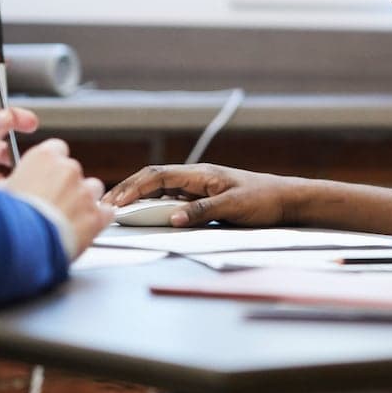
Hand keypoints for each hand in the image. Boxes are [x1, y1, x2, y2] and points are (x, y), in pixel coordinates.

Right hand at [1, 139, 110, 256]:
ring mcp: (85, 191)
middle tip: (52, 205)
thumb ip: (9, 185)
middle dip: (66, 187)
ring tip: (67, 219)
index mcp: (43, 158)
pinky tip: (84, 229)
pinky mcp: (97, 215)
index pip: (56, 149)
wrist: (24, 245)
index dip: (52, 166)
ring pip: (93, 190)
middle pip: (74, 172)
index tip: (46, 176)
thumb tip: (6, 188)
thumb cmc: (7, 219)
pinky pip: (106, 212)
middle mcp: (68, 170)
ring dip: (83, 201)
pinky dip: (98, 220)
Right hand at [101, 163, 307, 227]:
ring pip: (161, 187)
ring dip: (139, 196)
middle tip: (106, 205)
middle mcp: (196, 177)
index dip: (134, 188)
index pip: (158, 176)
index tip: (115, 202)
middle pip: (153, 178)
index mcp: (200, 174)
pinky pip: (172, 197)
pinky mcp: (204, 196)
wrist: (285, 199)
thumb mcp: (233, 207)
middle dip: (128, 190)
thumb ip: (201, 211)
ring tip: (118, 209)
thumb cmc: (263, 199)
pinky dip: (154, 202)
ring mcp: (199, 186)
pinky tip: (145, 212)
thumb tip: (171, 219)